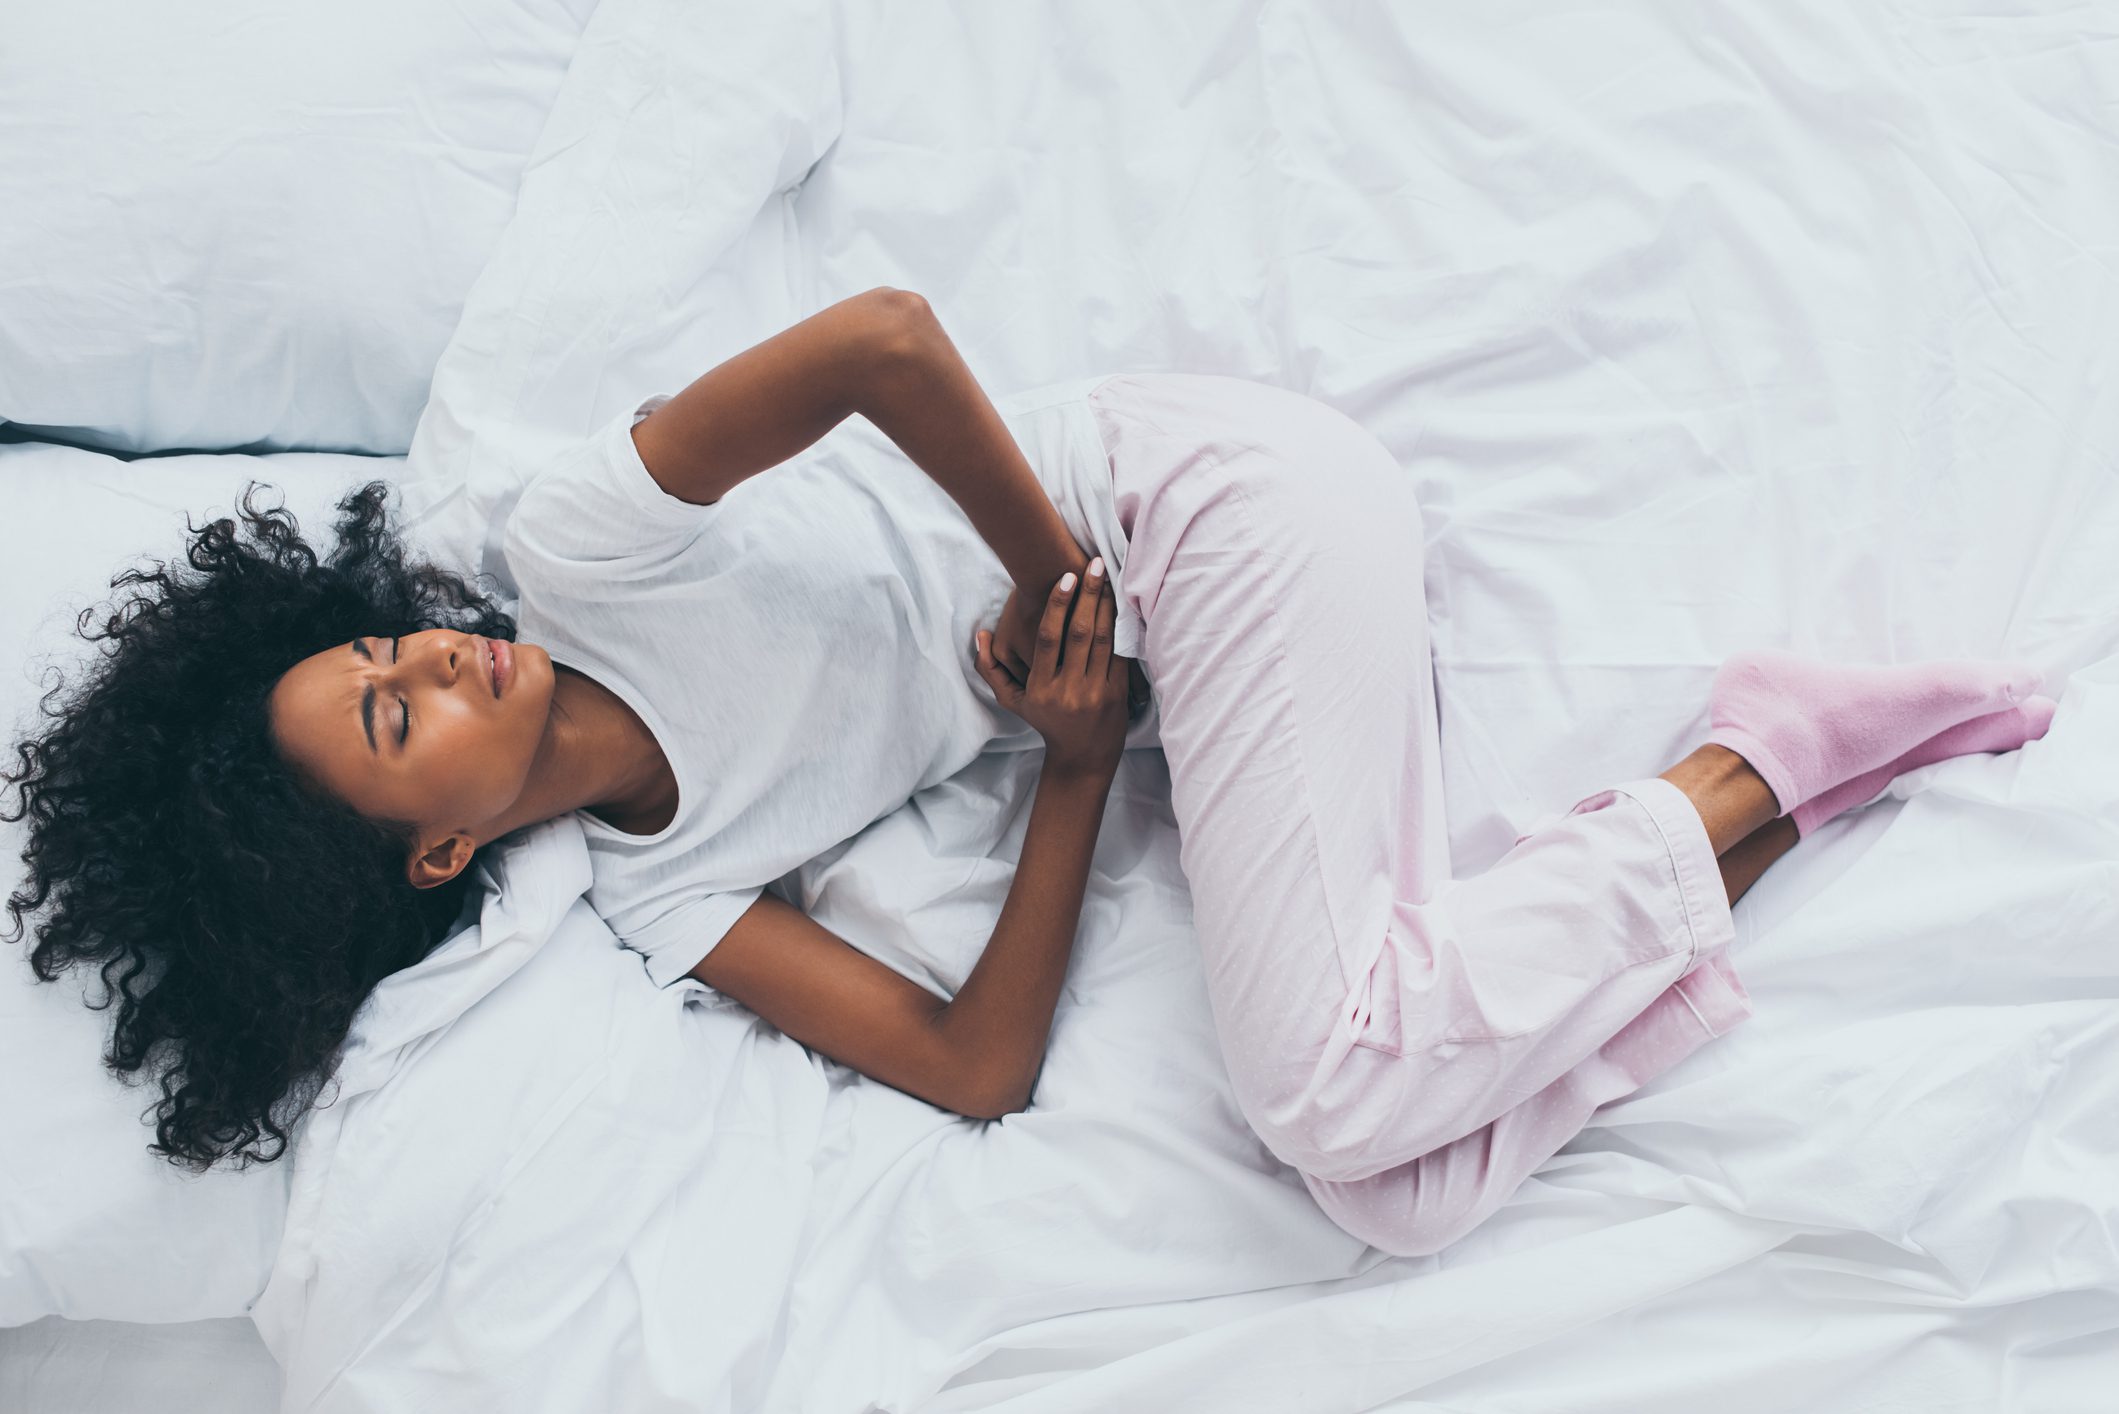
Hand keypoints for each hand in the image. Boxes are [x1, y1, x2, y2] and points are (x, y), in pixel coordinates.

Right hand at [989, 572, 1150, 720]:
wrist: (1082, 758)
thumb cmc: (1045, 723)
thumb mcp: (1013, 701)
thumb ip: (991, 668)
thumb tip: (980, 634)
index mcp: (1041, 687)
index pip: (1048, 638)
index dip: (1058, 605)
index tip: (1066, 579)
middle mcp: (1067, 690)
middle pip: (1078, 633)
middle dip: (1088, 596)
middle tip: (1093, 566)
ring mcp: (1094, 693)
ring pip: (1101, 641)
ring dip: (1106, 606)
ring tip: (1108, 579)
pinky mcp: (1116, 695)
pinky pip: (1119, 655)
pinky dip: (1121, 629)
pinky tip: (1122, 606)